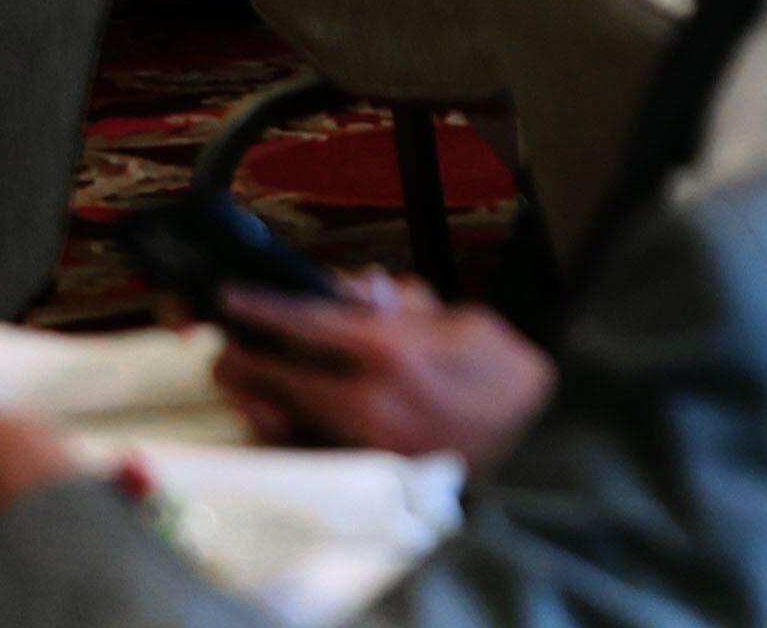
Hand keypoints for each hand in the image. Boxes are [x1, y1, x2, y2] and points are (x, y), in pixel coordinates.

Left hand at [211, 277, 555, 465]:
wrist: (541, 438)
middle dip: (244, 357)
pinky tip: (280, 417)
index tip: (229, 297)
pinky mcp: (371, 474)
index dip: (259, 306)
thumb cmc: (504, 373)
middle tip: (225, 344)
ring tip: (246, 379)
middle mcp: (371, 400)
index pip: (305, 321)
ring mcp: (367, 444)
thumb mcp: (457, 318)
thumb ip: (400, 305)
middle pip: (279, 376)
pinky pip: (311, 453)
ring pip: (287, 420)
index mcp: (392, 350)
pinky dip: (291, 433)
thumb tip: (357, 290)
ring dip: (261, 397)